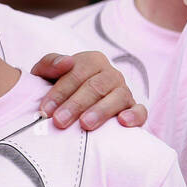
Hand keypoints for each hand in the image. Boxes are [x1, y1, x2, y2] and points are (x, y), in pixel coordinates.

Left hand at [31, 51, 145, 129]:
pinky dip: (134, 115)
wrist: (70, 104)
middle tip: (59, 121)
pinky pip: (140, 110)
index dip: (60, 92)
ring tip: (85, 125)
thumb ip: (50, 64)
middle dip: (75, 104)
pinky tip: (123, 122)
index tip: (46, 110)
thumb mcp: (46, 74)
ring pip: (118, 97)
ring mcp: (124, 90)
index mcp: (91, 61)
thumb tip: (66, 62)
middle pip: (95, 86)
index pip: (77, 73)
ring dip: (100, 111)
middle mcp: (110, 74)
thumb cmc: (57, 88)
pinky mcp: (134, 108)